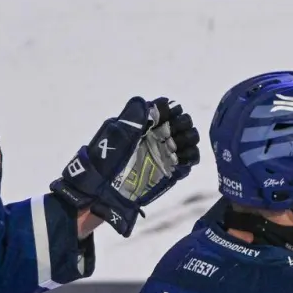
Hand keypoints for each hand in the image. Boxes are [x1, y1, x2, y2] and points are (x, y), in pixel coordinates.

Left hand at [50, 97, 200, 237]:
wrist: (101, 191)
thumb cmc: (104, 160)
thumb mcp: (114, 135)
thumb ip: (131, 118)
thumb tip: (146, 102)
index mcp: (143, 124)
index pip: (166, 108)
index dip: (170, 110)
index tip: (164, 117)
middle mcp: (157, 136)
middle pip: (183, 122)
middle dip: (182, 124)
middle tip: (172, 134)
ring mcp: (165, 153)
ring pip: (190, 139)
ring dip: (189, 139)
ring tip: (175, 148)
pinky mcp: (171, 171)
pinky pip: (190, 160)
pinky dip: (191, 156)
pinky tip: (180, 159)